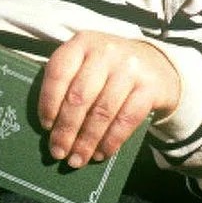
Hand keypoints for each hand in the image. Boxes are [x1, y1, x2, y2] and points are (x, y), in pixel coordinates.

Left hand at [38, 31, 179, 167]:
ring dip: (86, 141)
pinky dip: (111, 141)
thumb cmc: (108, 68)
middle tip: (58, 151)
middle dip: (66, 129)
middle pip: (79, 96)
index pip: (58, 72)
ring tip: (77, 159)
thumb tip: (48, 126)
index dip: (48, 102)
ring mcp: (130, 68)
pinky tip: (101, 153)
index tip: (45, 126)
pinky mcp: (150, 87)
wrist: (156, 64)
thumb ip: (67, 82)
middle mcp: (106, 51)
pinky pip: (126, 120)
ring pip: (102, 112)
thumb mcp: (86, 62)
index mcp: (82, 42)